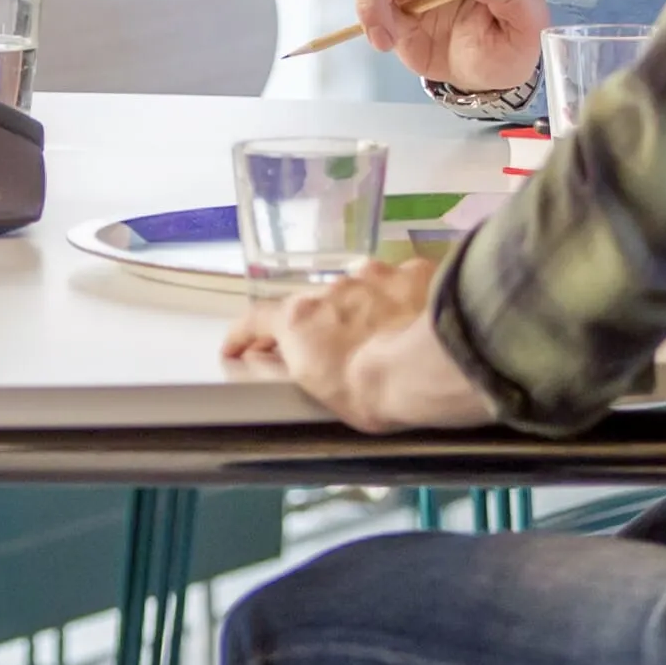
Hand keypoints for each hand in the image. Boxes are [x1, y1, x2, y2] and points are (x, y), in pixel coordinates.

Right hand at [218, 252, 496, 430]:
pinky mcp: (414, 272)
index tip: (237, 346)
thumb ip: (300, 366)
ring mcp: (375, 275)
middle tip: (335, 347)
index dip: (243, 334)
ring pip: (361, 286)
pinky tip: (418, 316)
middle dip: (320, 322)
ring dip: (364, 306)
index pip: (256, 320)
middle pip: (317, 302)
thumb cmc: (370, 392)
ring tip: (384, 333)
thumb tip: (281, 360)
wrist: (428, 368)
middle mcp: (333, 288)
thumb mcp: (320, 391)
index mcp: (299, 319)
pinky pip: (402, 282)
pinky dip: (403, 297)